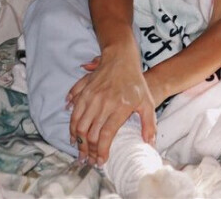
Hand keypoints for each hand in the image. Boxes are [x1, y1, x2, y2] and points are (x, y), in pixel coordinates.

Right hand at [66, 47, 155, 165]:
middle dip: (88, 151)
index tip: (100, 162)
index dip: (101, 151)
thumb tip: (149, 143)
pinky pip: (73, 111)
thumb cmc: (136, 82)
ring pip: (78, 124)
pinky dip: (71, 125)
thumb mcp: (148, 102)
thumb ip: (149, 123)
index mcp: (119, 107)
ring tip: (80, 151)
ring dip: (77, 141)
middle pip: (90, 133)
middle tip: (88, 160)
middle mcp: (103, 102)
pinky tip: (73, 134)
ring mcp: (91, 96)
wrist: (121, 58)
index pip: (106, 135)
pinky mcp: (83, 91)